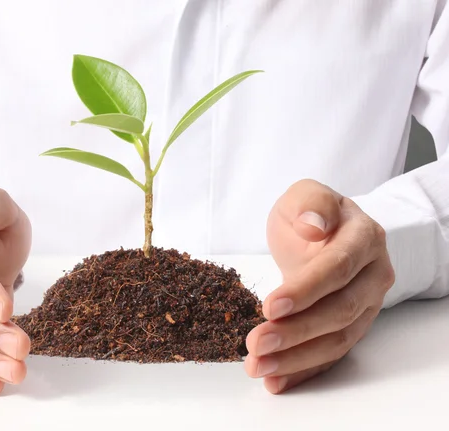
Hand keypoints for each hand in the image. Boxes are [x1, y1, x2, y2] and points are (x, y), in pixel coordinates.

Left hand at [245, 179, 394, 393]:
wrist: (325, 231)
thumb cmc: (311, 214)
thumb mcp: (304, 195)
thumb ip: (310, 203)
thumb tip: (314, 226)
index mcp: (363, 239)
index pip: (337, 268)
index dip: (306, 290)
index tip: (270, 306)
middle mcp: (373, 275)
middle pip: (340, 311)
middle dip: (296, 331)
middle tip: (256, 344)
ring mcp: (367, 305)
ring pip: (338, 339)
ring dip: (297, 358)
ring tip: (258, 367)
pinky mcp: (352, 326)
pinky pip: (332, 354)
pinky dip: (305, 371)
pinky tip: (277, 380)